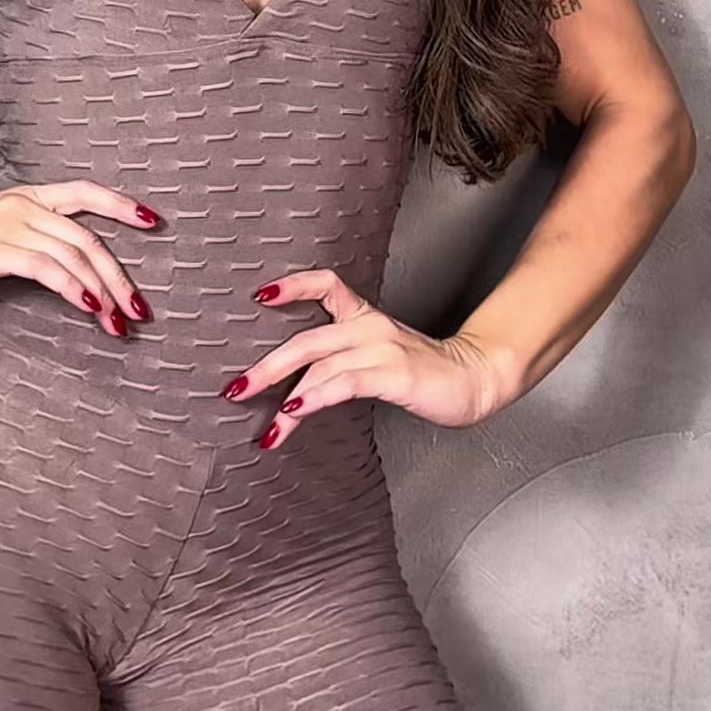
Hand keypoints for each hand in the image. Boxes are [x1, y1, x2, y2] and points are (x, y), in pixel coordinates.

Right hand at [0, 179, 160, 336]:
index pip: (85, 192)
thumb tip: (65, 274)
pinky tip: (87, 308)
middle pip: (89, 237)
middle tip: (140, 311)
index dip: (121, 206)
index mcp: (27, 197)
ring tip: (119, 323)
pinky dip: (71, 288)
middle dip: (121, 277)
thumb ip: (28, 245)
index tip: (154, 222)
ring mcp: (10, 225)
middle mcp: (24, 206)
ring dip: (103, 292)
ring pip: (74, 255)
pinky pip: (45, 268)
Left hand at [220, 268, 517, 443]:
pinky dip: (315, 397)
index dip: (292, 286)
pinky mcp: (393, 373)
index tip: (260, 295)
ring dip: (284, 394)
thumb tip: (294, 385)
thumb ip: (342, 360)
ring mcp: (381, 349)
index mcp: (365, 317)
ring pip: (319, 365)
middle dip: (265, 368)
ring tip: (267, 425)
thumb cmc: (424, 373)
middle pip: (305, 339)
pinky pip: (344, 382)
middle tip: (236, 389)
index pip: (326, 285)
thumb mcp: (379, 356)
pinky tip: (297, 411)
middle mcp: (369, 327)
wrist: (474, 379)